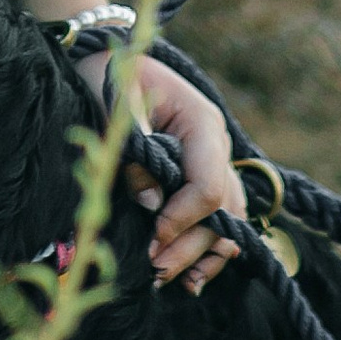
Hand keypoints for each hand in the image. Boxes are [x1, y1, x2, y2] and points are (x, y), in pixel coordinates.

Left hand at [87, 50, 246, 292]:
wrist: (112, 58)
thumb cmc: (112, 77)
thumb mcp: (117, 105)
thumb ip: (135, 154)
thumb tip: (149, 203)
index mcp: (203, 123)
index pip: (207, 186)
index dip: (182, 218)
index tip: (152, 237)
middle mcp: (218, 144)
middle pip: (220, 210)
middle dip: (189, 246)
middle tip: (155, 270)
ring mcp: (216, 159)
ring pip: (228, 218)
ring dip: (204, 253)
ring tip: (177, 282)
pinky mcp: (204, 172)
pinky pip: (221, 215)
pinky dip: (210, 246)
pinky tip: (194, 277)